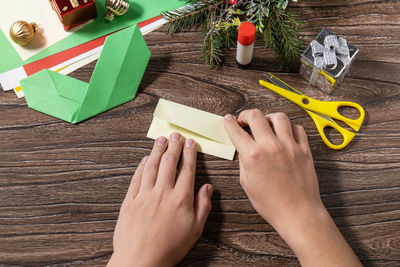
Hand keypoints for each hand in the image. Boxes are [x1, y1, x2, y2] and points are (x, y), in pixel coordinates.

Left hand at [108, 133, 212, 266]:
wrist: (140, 260)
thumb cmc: (169, 248)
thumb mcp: (195, 230)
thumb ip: (203, 206)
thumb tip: (208, 188)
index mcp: (180, 198)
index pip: (187, 169)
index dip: (189, 153)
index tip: (190, 143)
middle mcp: (162, 192)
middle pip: (168, 163)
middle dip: (173, 146)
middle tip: (175, 135)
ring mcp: (144, 195)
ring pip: (151, 166)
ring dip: (156, 150)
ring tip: (161, 140)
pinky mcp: (130, 200)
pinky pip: (136, 178)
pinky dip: (141, 166)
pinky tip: (144, 159)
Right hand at [223, 110, 320, 228]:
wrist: (297, 213)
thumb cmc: (272, 203)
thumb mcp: (247, 183)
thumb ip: (244, 161)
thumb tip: (243, 147)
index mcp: (253, 156)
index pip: (236, 130)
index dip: (229, 122)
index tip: (229, 119)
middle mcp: (271, 146)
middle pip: (256, 115)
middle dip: (246, 114)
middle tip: (244, 120)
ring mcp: (289, 146)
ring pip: (279, 117)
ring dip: (268, 118)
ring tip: (266, 124)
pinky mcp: (304, 150)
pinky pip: (297, 128)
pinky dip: (288, 127)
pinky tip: (284, 134)